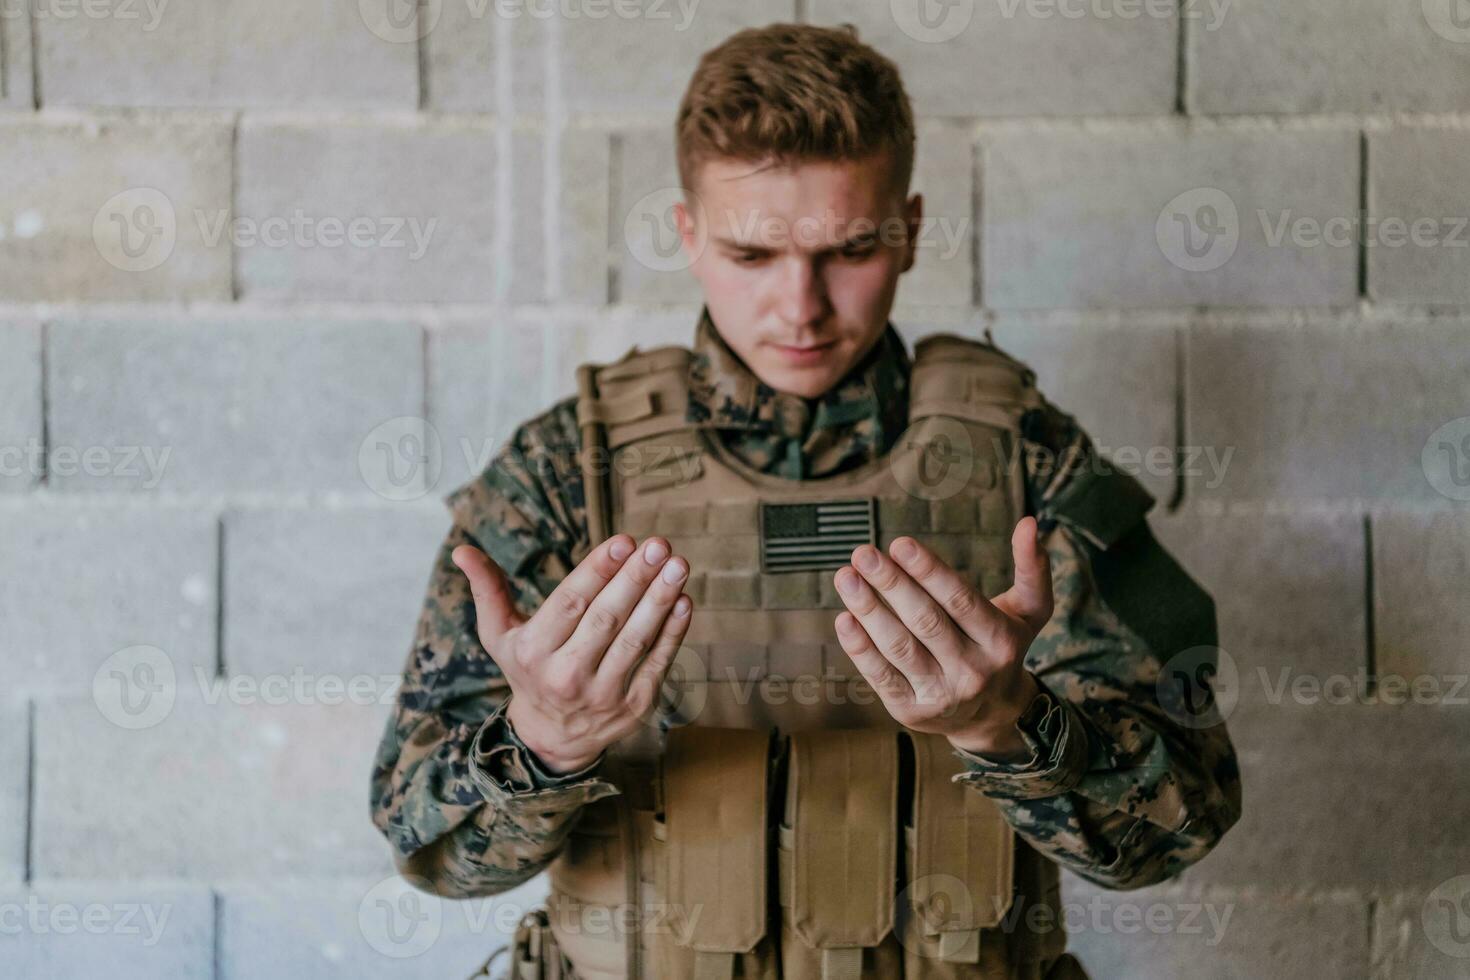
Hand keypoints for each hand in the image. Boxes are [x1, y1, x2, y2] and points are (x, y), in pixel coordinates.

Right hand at [452, 535, 693, 773]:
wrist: (550, 738)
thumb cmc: (526, 669)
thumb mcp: (498, 635)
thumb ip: (487, 591)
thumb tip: (462, 550)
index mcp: (532, 652)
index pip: (569, 604)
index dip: (598, 571)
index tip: (624, 540)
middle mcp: (566, 675)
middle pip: (606, 620)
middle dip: (634, 579)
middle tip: (657, 545)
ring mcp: (603, 694)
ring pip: (635, 640)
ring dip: (660, 600)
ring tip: (677, 565)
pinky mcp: (634, 707)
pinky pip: (657, 664)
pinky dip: (673, 632)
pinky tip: (684, 600)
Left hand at [831, 517, 1053, 758]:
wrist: (995, 715)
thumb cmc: (1005, 647)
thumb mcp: (1030, 611)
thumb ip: (1032, 567)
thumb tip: (1030, 522)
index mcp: (1001, 640)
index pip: (960, 600)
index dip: (928, 571)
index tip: (899, 544)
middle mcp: (973, 670)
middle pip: (926, 621)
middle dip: (891, 584)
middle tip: (863, 553)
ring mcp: (941, 694)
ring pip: (899, 647)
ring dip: (868, 610)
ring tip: (846, 577)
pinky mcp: (911, 710)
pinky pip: (881, 676)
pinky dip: (860, 648)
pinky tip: (845, 618)